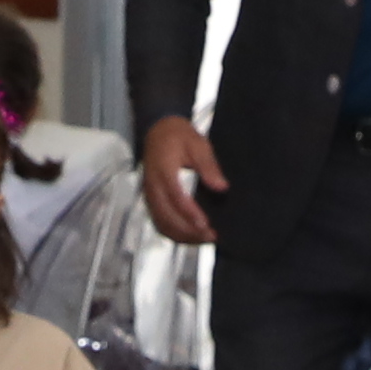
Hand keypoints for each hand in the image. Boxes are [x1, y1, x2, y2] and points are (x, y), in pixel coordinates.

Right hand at [137, 118, 223, 249]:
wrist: (157, 130)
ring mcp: (150, 195)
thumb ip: (208, 166)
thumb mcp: (198, 144)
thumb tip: (221, 187)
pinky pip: (159, 222)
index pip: (176, 196)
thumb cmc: (178, 136)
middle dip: (188, 230)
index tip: (205, 224)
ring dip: (181, 235)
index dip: (190, 213)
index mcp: (163, 169)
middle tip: (210, 236)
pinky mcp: (151, 200)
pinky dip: (174, 233)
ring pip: (162, 223)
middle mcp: (153, 185)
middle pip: (167, 216)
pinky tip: (190, 236)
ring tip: (203, 239)